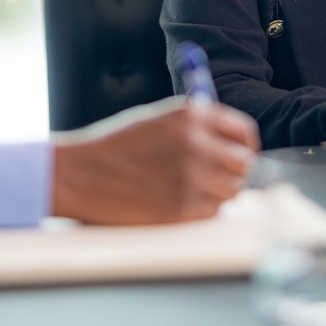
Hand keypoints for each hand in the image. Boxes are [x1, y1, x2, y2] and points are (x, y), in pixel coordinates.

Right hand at [51, 96, 259, 224]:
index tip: (240, 155)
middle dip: (234, 172)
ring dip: (218, 192)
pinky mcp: (183, 207)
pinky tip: (175, 200)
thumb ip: (196, 126)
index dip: (245, 146)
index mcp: (192, 115)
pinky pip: (212, 211)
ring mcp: (192, 177)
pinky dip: (201, 209)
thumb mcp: (158, 119)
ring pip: (232, 191)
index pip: (243, 131)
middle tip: (219, 178)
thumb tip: (231, 143)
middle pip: (244, 163)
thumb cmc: (116, 145)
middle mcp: (197, 142)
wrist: (80, 174)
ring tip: (190, 189)